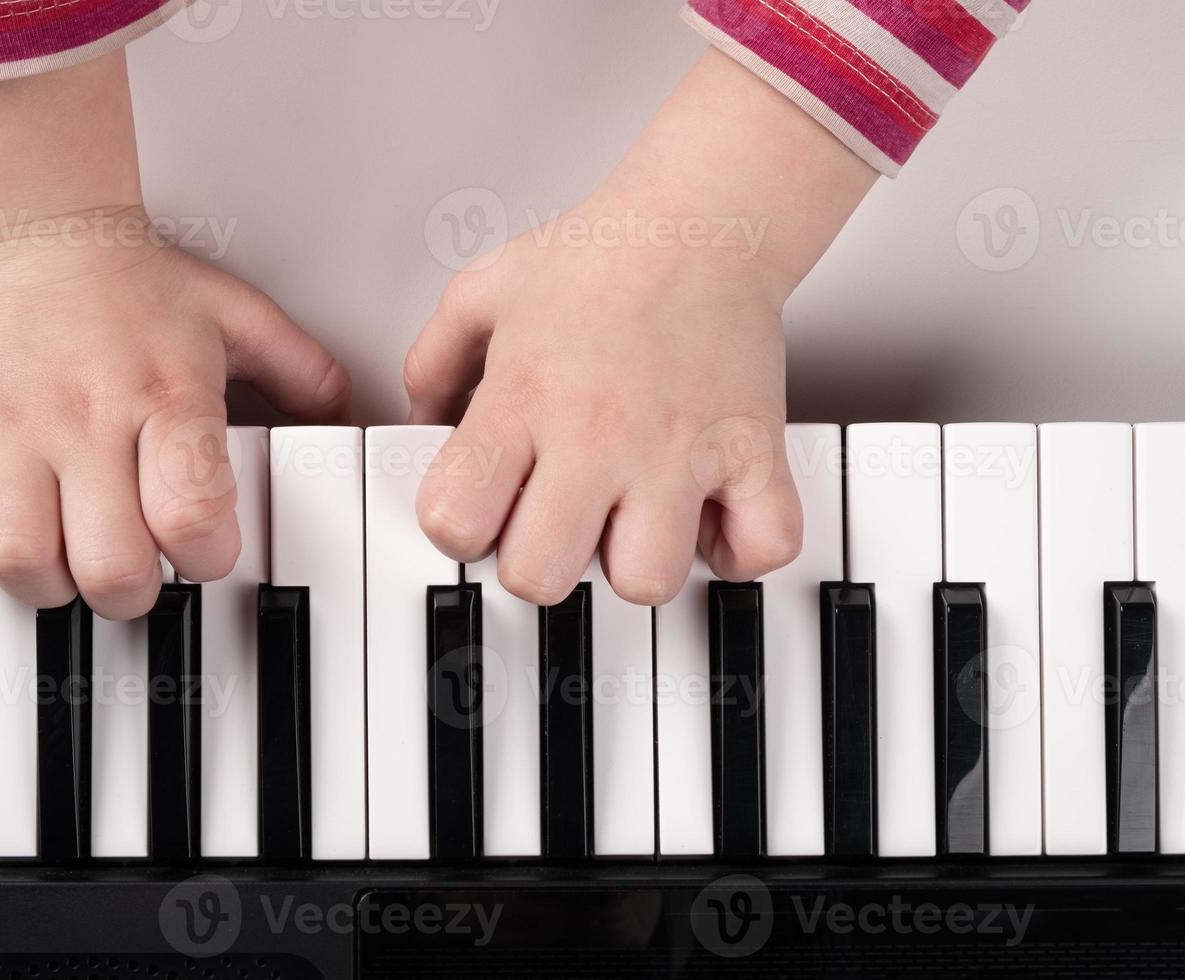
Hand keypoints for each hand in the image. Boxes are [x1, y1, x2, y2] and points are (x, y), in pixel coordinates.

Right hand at [0, 54, 346, 618]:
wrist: (34, 227)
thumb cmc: (134, 283)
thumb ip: (302, 375)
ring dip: (48, 582)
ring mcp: (8, 425)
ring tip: (66, 557)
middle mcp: (86, 417)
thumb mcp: (238, 319)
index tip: (204, 549)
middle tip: (135, 571)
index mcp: (166, 397)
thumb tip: (348, 421)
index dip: (208, 558)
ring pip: (19, 558)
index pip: (192, 517)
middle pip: (108, 564)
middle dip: (131, 591)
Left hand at [407, 49, 875, 605]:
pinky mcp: (754, 453)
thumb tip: (422, 428)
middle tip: (553, 525)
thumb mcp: (484, 293)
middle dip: (536, 565)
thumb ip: (433, 363)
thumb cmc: (601, 257)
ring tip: (635, 518)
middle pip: (540, 576)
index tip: (479, 508)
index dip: (456, 528)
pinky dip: (743, 548)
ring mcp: (681, 451)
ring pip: (646, 579)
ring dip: (637, 562)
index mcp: (524, 398)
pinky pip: (763, 546)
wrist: (702, 218)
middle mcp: (599, 435)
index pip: (455, 518)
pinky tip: (710, 516)